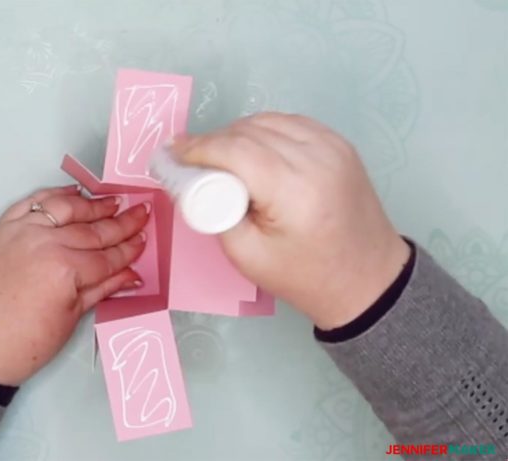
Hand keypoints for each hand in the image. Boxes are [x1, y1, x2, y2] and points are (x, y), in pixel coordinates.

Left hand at [0, 185, 149, 384]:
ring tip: (115, 201)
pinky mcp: (2, 229)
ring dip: (93, 205)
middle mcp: (44, 243)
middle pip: (91, 231)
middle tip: (141, 212)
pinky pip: (33, 203)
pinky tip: (74, 194)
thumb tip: (131, 275)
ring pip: (65, 209)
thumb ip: (101, 290)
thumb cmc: (20, 345)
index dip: (128, 250)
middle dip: (121, 223)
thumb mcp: (69, 321)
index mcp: (64, 270)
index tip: (144, 240)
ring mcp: (21, 231)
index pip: (106, 257)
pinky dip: (55, 196)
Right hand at [173, 113, 409, 329]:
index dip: (198, 148)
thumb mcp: (246, 256)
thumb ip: (214, 213)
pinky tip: (251, 150)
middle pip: (249, 131)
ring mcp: (333, 146)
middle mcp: (317, 157)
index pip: (235, 150)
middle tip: (188, 159)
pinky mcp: (339, 144)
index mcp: (295, 190)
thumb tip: (193, 180)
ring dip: (236, 133)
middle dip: (213, 141)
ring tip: (217, 156)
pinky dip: (264, 131)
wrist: (368, 279)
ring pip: (268, 120)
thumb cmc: (305, 277)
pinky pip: (290, 123)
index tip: (172, 154)